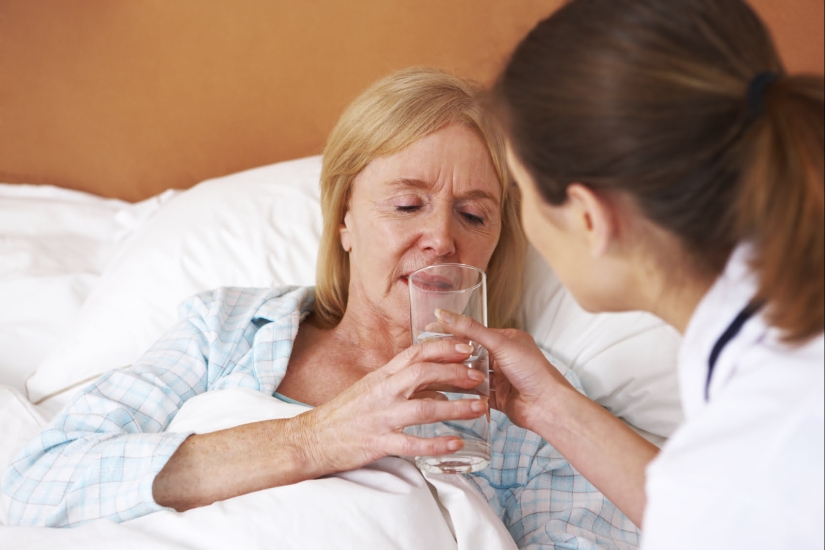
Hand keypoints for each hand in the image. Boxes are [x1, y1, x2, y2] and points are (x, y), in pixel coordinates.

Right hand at [296, 338, 486, 474]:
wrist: (312, 438)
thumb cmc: (344, 413)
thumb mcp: (371, 387)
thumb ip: (400, 382)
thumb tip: (434, 381)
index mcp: (381, 376)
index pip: (416, 353)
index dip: (444, 348)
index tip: (467, 346)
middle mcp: (383, 392)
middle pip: (424, 374)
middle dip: (455, 373)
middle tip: (481, 376)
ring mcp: (381, 418)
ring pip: (424, 408)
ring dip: (455, 407)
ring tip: (480, 408)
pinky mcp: (379, 443)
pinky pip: (413, 444)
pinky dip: (436, 444)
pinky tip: (456, 444)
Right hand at [434, 308, 575, 430]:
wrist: (548, 406)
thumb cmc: (533, 372)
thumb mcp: (500, 344)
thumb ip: (471, 330)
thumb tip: (445, 314)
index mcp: (507, 340)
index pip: (474, 333)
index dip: (453, 332)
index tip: (429, 330)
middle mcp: (502, 358)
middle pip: (470, 354)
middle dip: (452, 356)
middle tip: (428, 355)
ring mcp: (498, 379)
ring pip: (470, 374)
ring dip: (457, 375)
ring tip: (433, 373)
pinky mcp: (494, 398)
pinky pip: (474, 393)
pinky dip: (464, 393)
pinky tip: (448, 391)